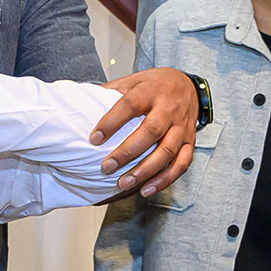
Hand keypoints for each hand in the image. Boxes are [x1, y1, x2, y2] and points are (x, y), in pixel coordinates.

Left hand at [92, 68, 201, 197]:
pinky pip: (182, 163)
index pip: (130, 105)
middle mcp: (169, 108)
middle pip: (151, 131)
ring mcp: (182, 126)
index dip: (112, 122)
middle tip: (106, 167)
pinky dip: (165, 179)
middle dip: (127, 152)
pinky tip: (146, 190)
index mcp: (151, 90)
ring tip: (124, 183)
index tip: (94, 139)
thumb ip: (111, 92)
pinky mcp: (190, 142)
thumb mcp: (132, 80)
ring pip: (167, 151)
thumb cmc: (154, 86)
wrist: (187, 84)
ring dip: (145, 170)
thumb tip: (80, 102)